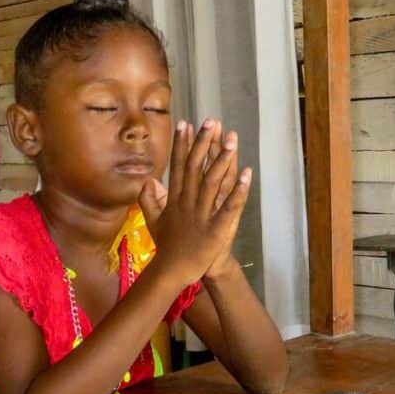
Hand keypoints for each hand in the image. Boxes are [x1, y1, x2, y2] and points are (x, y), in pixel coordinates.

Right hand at [138, 118, 251, 286]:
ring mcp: (201, 214)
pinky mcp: (216, 228)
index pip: (178, 166)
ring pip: (212, 182)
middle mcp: (187, 202)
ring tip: (231, 139)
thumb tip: (146, 181)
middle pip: (195, 167)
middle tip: (210, 121)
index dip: (182, 144)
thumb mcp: (154, 222)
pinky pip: (229, 206)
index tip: (185, 123)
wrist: (172, 273)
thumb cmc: (167, 248)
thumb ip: (149, 200)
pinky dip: (239, 190)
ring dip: (222, 160)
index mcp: (174, 199)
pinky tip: (248, 174)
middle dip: (202, 142)